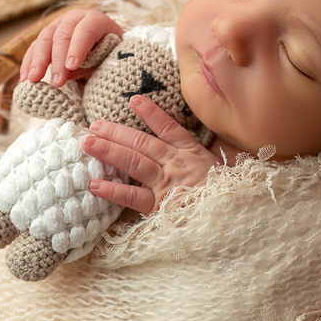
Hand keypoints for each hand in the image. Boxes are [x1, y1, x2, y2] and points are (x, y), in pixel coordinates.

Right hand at [20, 8, 122, 86]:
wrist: (104, 43)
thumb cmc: (109, 52)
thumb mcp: (107, 57)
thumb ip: (92, 64)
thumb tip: (68, 74)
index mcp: (95, 20)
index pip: (85, 31)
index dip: (77, 48)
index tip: (71, 66)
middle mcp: (74, 19)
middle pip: (62, 36)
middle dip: (57, 60)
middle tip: (56, 81)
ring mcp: (57, 25)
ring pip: (44, 40)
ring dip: (38, 61)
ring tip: (33, 79)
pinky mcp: (46, 36)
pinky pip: (34, 47)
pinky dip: (29, 63)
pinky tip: (25, 77)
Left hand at [82, 95, 220, 215]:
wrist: (233, 219)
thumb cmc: (228, 197)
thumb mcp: (226, 170)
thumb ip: (212, 156)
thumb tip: (208, 144)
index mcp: (192, 154)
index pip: (169, 128)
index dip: (151, 113)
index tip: (134, 101)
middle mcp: (176, 164)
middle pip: (142, 142)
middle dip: (116, 132)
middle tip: (94, 125)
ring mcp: (166, 183)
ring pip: (133, 161)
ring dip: (108, 150)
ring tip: (87, 143)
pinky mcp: (159, 206)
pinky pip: (131, 196)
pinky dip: (112, 190)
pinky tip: (94, 183)